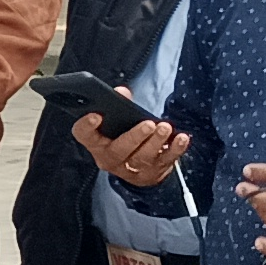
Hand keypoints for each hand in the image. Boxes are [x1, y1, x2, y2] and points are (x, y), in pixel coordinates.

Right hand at [72, 107, 189, 186]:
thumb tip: (122, 91)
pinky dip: (175, 149)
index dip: (86, 126)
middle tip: (148, 124)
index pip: (84, 135)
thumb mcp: (115, 123)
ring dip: (156, 142)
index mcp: (96, 144)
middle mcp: (111, 160)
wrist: (136, 169)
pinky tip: (181, 138)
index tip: (96, 116)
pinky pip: (165, 161)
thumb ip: (118, 106)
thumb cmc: (122, 138)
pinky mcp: (153, 173)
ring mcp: (132, 169)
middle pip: (119, 151)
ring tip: (165, 127)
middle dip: (134, 137)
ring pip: (143, 158)